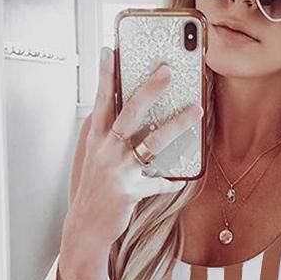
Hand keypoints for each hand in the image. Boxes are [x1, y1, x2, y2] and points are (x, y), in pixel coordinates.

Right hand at [71, 47, 202, 246]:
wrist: (86, 228)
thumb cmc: (95, 191)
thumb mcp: (96, 160)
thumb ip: (111, 139)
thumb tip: (135, 121)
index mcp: (96, 140)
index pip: (101, 101)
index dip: (104, 76)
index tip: (109, 51)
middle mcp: (105, 151)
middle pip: (129, 112)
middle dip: (148, 89)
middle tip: (166, 70)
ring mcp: (117, 170)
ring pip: (151, 142)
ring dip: (176, 125)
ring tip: (195, 112)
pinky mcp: (129, 191)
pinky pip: (158, 182)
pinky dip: (170, 181)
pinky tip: (180, 178)